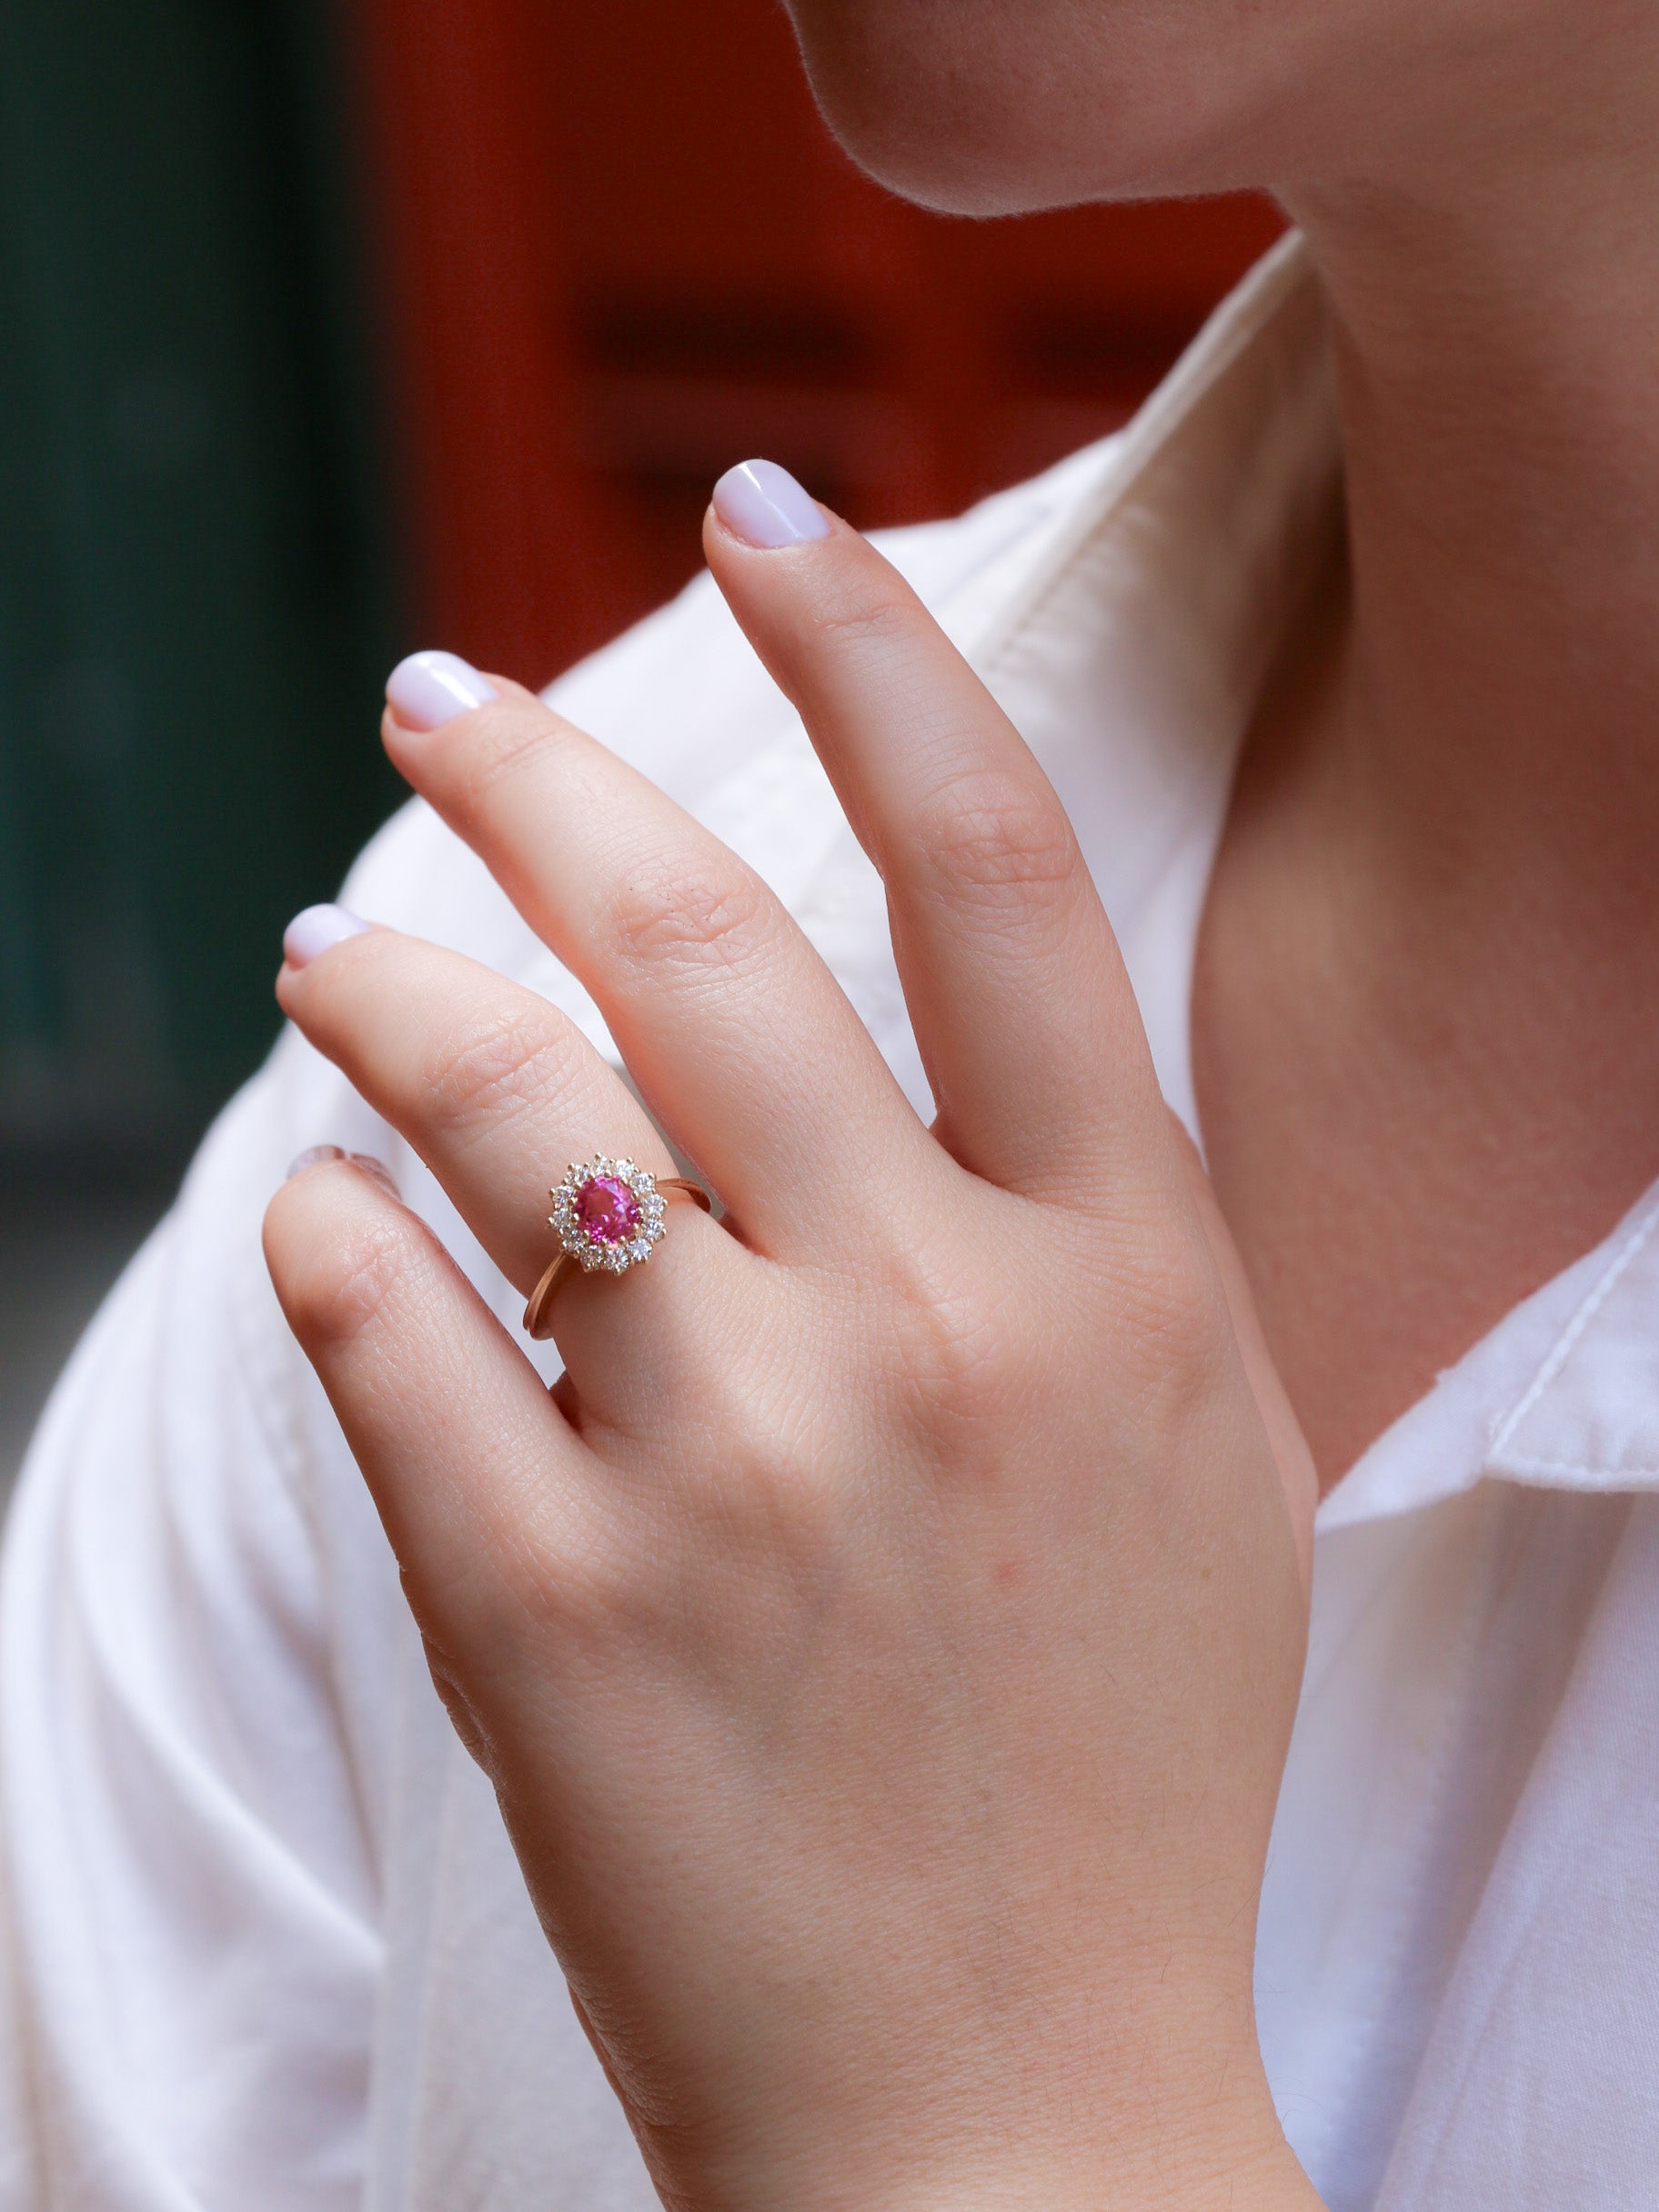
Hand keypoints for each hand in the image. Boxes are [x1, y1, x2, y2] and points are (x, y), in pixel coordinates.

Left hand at [264, 468, 1320, 2211]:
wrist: (1018, 2115)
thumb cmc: (1117, 1765)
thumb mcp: (1194, 1444)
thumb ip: (1081, 1216)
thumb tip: (893, 1014)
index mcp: (1123, 1272)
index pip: (997, 862)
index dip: (873, 645)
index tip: (761, 508)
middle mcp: (935, 1329)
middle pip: (694, 931)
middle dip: (534, 762)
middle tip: (432, 698)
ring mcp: (734, 1465)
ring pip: (491, 1097)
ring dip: (379, 982)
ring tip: (331, 953)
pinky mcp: (549, 1610)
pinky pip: (377, 1320)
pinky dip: (329, 1236)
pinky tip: (335, 1228)